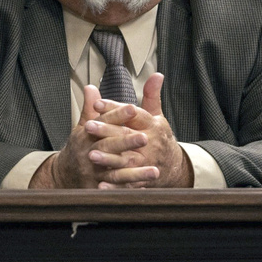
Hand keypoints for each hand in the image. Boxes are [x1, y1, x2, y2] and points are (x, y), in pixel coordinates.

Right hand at [28, 84, 151, 187]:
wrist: (64, 174)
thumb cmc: (79, 147)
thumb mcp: (83, 126)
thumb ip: (91, 108)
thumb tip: (90, 87)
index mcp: (86, 134)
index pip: (103, 122)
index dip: (118, 115)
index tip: (132, 108)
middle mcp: (88, 152)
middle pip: (109, 146)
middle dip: (127, 142)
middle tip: (145, 138)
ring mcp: (92, 171)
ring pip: (115, 170)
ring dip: (135, 172)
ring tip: (155, 171)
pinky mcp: (96, 187)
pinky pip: (116, 188)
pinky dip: (129, 189)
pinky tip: (144, 188)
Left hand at [89, 73, 193, 188]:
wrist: (174, 166)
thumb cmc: (160, 137)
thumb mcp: (157, 115)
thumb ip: (152, 96)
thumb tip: (157, 74)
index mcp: (153, 126)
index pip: (133, 114)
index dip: (116, 108)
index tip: (97, 103)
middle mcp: (151, 144)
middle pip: (127, 136)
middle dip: (107, 131)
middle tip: (88, 126)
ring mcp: (148, 163)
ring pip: (127, 161)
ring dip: (109, 159)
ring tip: (91, 156)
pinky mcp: (143, 180)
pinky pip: (128, 184)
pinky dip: (115, 187)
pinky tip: (100, 186)